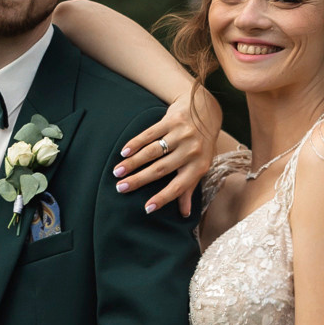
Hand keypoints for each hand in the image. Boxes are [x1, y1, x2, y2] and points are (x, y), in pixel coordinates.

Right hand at [114, 79, 223, 215]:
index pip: (179, 187)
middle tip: (120, 188)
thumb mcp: (200, 165)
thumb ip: (189, 187)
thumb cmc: (201, 144)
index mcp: (199, 166)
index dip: (163, 198)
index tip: (147, 209)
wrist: (205, 110)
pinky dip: (136, 143)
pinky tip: (124, 152)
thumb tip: (184, 214)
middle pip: (161, 169)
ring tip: (117, 172)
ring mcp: (182, 135)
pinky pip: (150, 133)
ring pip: (152, 152)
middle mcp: (191, 151)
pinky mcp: (172, 120)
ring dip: (133, 162)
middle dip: (139, 180)